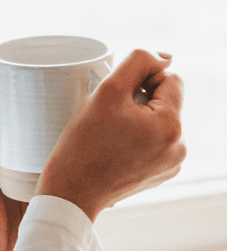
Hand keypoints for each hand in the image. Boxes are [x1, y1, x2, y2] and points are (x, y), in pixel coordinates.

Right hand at [36, 50, 185, 222]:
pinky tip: (113, 147)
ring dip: (137, 118)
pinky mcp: (158, 174)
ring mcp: (170, 164)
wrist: (71, 193)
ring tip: (109, 133)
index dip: (141, 79)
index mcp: (172, 126)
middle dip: (139, 100)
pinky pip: (153, 141)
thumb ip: (139, 62)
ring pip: (158, 120)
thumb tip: (166, 57)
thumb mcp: (108, 91)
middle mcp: (179, 148)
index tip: (117, 96)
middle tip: (108, 116)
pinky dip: (135, 138)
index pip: (170, 78)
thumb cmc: (83, 144)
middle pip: (165, 101)